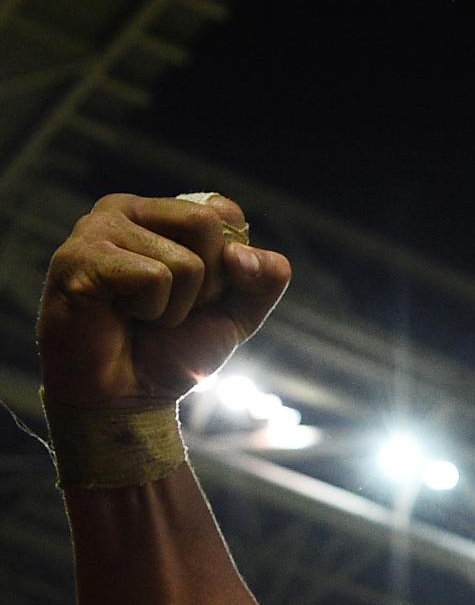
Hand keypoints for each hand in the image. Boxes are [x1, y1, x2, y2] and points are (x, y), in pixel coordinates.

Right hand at [38, 194, 291, 408]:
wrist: (129, 395)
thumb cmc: (174, 347)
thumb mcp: (238, 312)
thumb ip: (265, 278)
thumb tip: (243, 254)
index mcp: (160, 212)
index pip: (225, 212)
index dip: (230, 266)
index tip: (197, 293)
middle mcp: (125, 208)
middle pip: (205, 224)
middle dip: (207, 284)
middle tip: (169, 307)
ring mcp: (96, 228)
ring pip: (185, 261)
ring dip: (176, 306)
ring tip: (142, 315)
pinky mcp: (80, 256)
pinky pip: (154, 277)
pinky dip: (152, 311)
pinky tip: (120, 316)